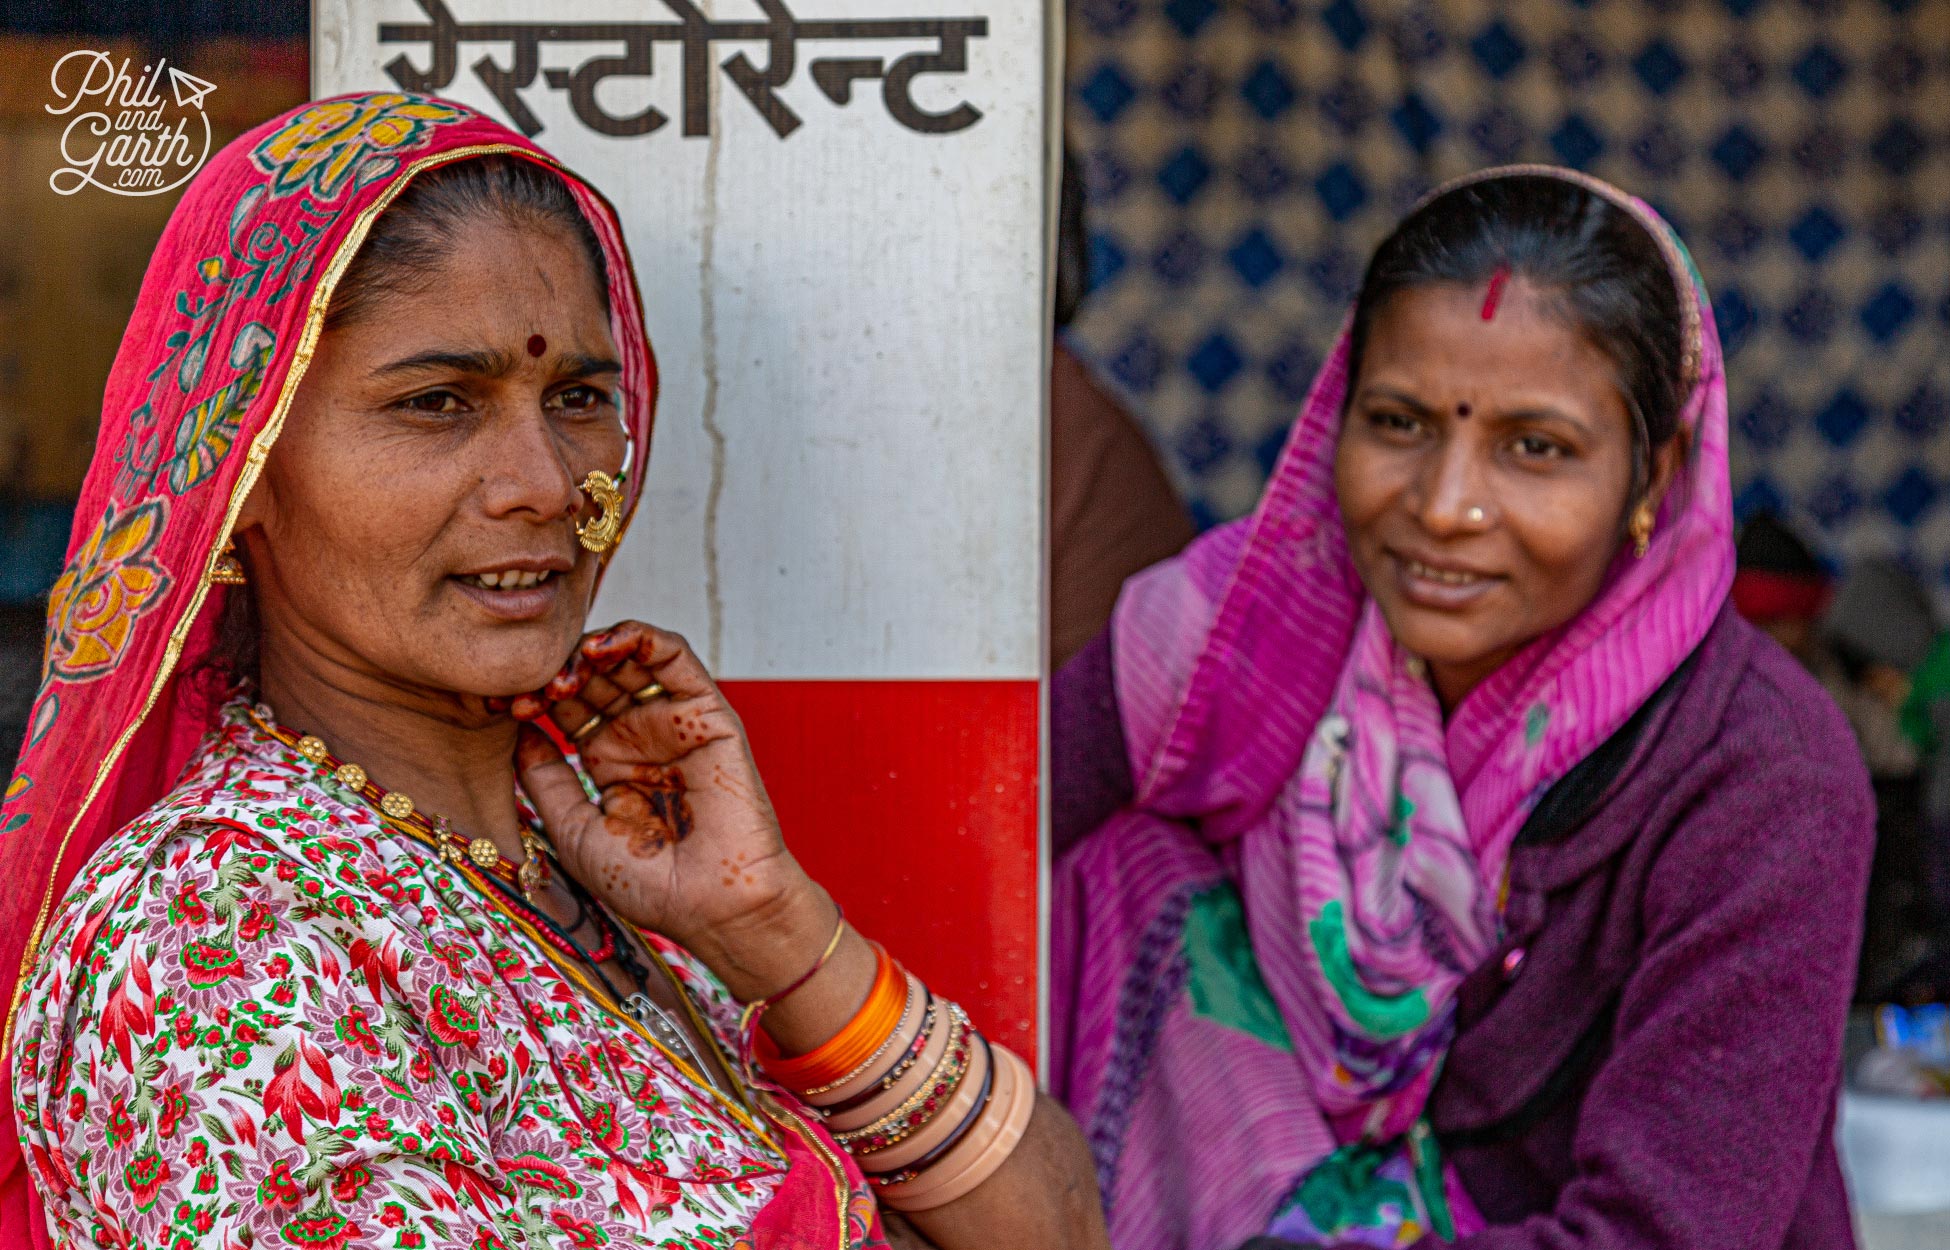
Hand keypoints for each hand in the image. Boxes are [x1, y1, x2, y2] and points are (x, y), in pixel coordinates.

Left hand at [511, 621, 818, 968]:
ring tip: (563, 672)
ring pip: (629, 659)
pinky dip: (639, 638)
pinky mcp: (707, 712)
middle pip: (592, 676)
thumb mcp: (573, 831)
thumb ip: (544, 779)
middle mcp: (639, 735)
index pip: (565, 707)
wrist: (713, 905)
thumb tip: (516, 730)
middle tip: (529, 688)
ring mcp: (672, 721)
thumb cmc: (648, 884)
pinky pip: (674, 657)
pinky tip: (602, 650)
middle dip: (556, 672)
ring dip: (591, 651)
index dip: (530, 696)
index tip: (497, 704)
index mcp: (608, 762)